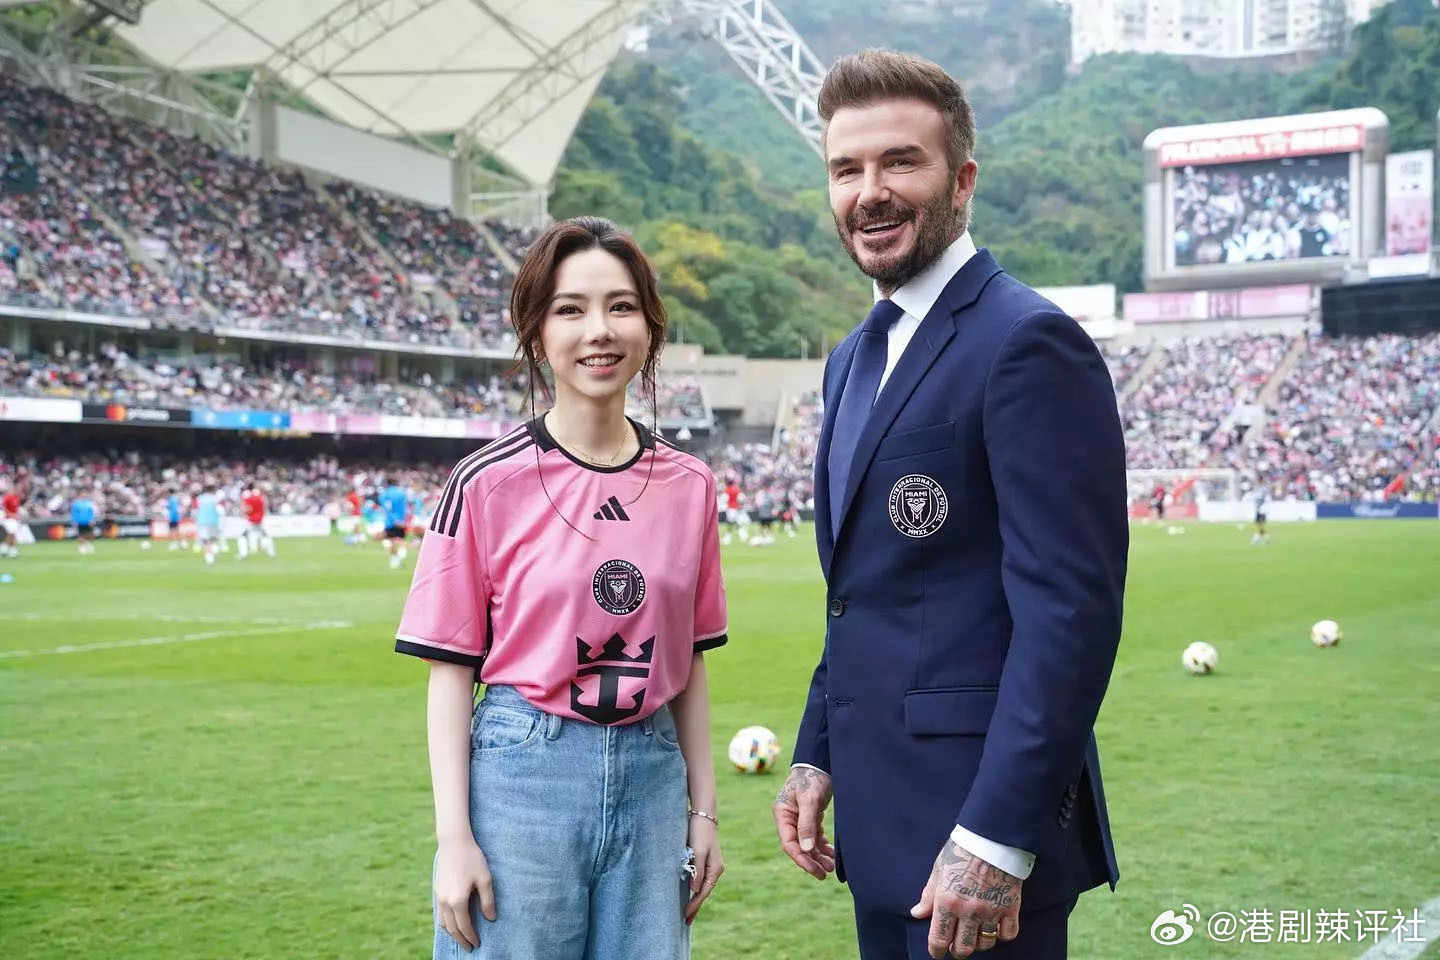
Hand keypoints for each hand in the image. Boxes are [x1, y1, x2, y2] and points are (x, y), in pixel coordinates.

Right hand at [434, 836, 496, 950]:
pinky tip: (452, 923)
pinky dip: (445, 923)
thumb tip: (490, 919)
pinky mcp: (437, 890)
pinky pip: (439, 914)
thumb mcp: (485, 879)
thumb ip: (488, 901)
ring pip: (443, 923)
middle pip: (452, 928)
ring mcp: (439, 896)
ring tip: (461, 938)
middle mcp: (445, 902)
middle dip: (461, 939)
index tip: (477, 943)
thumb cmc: (472, 859)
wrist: (454, 842)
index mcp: (458, 901)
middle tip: (469, 947)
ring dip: (452, 933)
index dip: (471, 936)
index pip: (464, 926)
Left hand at [683, 816, 723, 924]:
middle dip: (696, 906)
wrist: (703, 815)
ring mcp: (712, 865)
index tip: (685, 917)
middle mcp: (716, 869)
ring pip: (703, 886)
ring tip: (688, 912)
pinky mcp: (706, 860)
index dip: (694, 905)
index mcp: (715, 869)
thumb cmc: (699, 832)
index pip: (703, 892)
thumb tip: (695, 890)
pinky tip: (690, 893)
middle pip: (704, 892)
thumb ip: (697, 871)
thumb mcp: (697, 851)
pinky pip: (701, 879)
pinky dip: (695, 889)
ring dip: (695, 899)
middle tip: (686, 921)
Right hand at [772, 766, 836, 879]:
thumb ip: (807, 824)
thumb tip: (806, 849)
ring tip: (831, 867)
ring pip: (807, 843)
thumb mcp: (809, 800)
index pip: (789, 843)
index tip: (816, 871)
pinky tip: (832, 854)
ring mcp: (799, 818)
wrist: (820, 761)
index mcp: (783, 815)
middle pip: (798, 846)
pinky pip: (815, 836)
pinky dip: (823, 846)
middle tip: (825, 874)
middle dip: (811, 861)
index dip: (802, 859)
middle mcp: (789, 818)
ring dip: (818, 856)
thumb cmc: (812, 777)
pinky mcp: (811, 816)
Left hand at [910, 840, 1021, 957]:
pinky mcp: (1010, 907)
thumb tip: (917, 913)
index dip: (936, 951)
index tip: (937, 952)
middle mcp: (968, 911)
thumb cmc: (961, 851)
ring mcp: (991, 911)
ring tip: (975, 932)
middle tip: (956, 944)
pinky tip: (995, 925)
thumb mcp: (938, 870)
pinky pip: (1007, 934)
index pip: (939, 939)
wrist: (992, 837)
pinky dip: (1001, 934)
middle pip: (963, 948)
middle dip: (958, 950)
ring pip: (985, 943)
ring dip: (979, 941)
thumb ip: (928, 895)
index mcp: (947, 902)